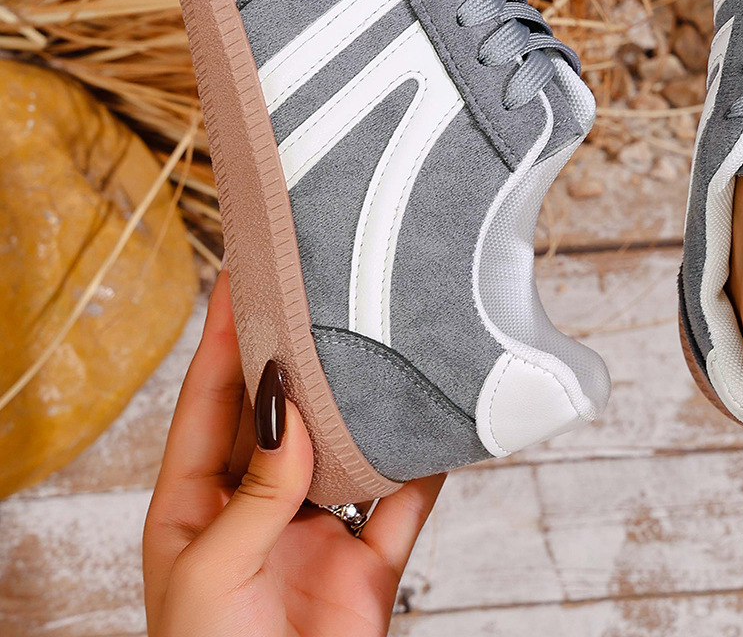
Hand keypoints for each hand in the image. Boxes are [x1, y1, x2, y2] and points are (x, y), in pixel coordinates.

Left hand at [144, 272, 443, 635]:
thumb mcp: (210, 575)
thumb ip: (255, 491)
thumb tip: (290, 409)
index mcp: (194, 509)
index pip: (207, 404)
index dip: (221, 340)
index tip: (240, 277)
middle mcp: (255, 510)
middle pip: (280, 415)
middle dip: (297, 355)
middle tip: (318, 290)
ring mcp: (313, 533)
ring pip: (343, 447)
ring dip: (361, 402)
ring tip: (377, 339)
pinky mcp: (369, 563)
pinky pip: (402, 500)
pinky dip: (422, 462)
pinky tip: (437, 421)